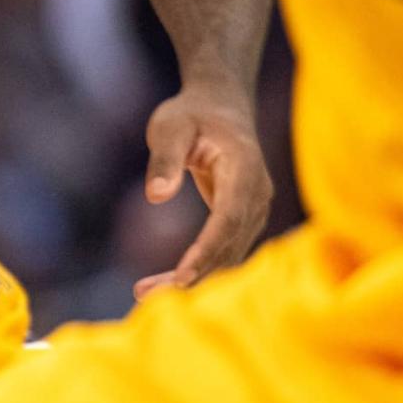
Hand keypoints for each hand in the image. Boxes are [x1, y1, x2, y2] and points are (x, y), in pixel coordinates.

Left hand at [133, 83, 271, 296]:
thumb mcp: (171, 126)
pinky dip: (200, 268)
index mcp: (243, 170)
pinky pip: (225, 250)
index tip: (182, 277)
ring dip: (194, 277)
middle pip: (228, 245)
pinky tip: (167, 284)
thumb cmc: (192, 114)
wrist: (221, 107)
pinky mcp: (244, 219)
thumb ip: (165, 158)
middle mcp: (257, 195)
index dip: (207, 250)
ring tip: (146, 293)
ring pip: (228, 254)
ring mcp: (255, 210)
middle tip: (146, 294)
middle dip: (193, 274)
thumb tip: (156, 196)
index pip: (228, 218)